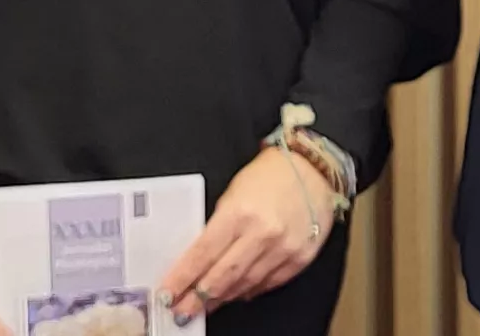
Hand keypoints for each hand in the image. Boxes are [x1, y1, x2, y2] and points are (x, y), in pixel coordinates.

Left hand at [156, 146, 336, 321]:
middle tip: (180, 311)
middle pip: (222, 276)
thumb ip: (217, 226)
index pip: (202, 254)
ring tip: (204, 305)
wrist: (313, 170)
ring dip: (221, 298)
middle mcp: (263, 233)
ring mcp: (284, 248)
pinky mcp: (300, 258)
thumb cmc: (269, 175)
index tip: (167, 294)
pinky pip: (269, 284)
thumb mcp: (233, 192)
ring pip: (245, 284)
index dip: (182, 278)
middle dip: (197, 298)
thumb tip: (198, 260)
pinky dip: (249, 291)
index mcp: (240, 212)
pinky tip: (235, 294)